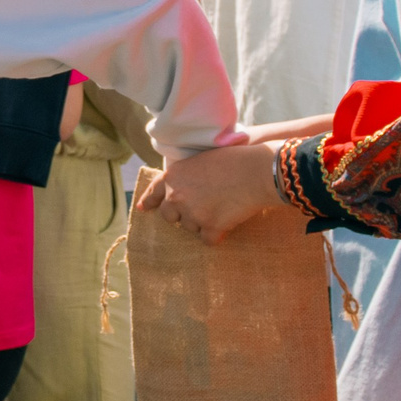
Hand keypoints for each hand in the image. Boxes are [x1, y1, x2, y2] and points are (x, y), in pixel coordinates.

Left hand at [137, 142, 285, 244]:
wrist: (257, 171)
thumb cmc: (233, 160)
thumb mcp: (199, 161)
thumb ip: (185, 177)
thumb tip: (179, 191)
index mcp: (171, 177)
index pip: (154, 193)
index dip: (150, 201)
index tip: (143, 209)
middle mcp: (176, 196)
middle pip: (169, 216)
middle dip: (182, 215)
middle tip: (201, 209)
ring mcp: (192, 213)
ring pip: (191, 228)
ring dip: (203, 224)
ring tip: (221, 209)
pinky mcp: (210, 227)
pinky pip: (208, 240)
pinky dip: (217, 235)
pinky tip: (227, 226)